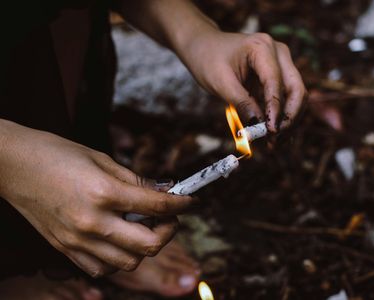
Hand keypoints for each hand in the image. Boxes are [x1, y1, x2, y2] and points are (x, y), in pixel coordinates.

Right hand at [0, 120, 193, 276]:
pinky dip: (120, 259)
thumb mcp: (101, 159)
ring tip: (145, 227)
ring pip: (129, 262)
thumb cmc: (55, 155)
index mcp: (103, 193)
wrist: (13, 166)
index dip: (181, 203)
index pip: (157, 205)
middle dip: (169, 230)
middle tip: (170, 217)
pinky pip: (103, 268)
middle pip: (149, 244)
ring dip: (146, 247)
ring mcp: (78, 241)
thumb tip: (163, 191)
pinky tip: (121, 240)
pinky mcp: (66, 250)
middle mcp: (92, 223)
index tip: (190, 201)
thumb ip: (135, 180)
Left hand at [184, 31, 306, 131]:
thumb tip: (258, 126)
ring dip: (289, 121)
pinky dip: (283, 117)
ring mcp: (281, 62)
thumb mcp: (220, 82)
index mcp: (262, 47)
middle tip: (276, 140)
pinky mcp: (279, 75)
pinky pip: (287, 98)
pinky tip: (278, 137)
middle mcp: (278, 52)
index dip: (275, 109)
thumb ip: (240, 103)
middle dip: (289, 118)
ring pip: (296, 96)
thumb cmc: (208, 60)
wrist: (204, 47)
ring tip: (275, 144)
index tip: (271, 132)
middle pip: (296, 89)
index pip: (275, 82)